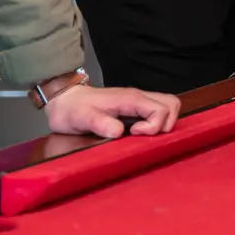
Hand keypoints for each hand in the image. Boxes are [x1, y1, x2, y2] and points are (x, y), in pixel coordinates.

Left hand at [43, 84, 180, 138]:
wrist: (63, 99)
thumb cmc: (72, 109)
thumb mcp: (81, 118)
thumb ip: (100, 123)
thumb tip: (119, 133)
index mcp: (130, 99)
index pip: (161, 109)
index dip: (153, 127)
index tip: (133, 134)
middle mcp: (138, 97)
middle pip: (171, 104)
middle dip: (165, 124)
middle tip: (144, 136)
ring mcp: (137, 101)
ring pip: (167, 106)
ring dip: (163, 123)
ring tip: (143, 135)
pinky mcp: (134, 107)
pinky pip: (157, 110)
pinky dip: (156, 122)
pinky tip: (139, 132)